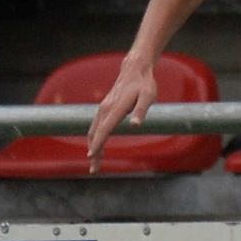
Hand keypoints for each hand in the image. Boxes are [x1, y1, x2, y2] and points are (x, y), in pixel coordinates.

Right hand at [86, 54, 157, 172]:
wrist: (134, 70)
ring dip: (93, 147)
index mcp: (115, 108)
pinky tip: (97, 147)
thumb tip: (135, 125)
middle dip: (94, 152)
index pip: (104, 129)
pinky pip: (95, 127)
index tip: (92, 156)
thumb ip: (141, 110)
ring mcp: (103, 109)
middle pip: (96, 134)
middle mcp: (105, 109)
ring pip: (93, 131)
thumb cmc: (144, 84)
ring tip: (95, 163)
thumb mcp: (148, 96)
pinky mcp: (104, 109)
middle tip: (95, 170)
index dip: (98, 143)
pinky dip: (94, 139)